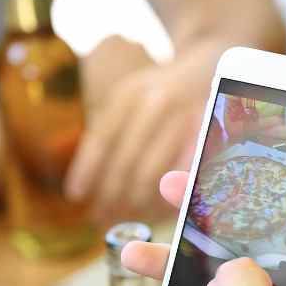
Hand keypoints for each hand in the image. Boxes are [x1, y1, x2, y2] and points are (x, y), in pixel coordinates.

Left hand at [66, 48, 211, 222]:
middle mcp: (158, 103)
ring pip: (154, 175)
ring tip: (126, 216)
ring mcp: (186, 119)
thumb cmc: (160, 94)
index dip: (86, 170)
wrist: (210, 69)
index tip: (75, 196)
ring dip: (137, 204)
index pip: (101, 138)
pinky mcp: (210, 138)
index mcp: (130, 93)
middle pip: (126, 162)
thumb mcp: (131, 99)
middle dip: (111, 195)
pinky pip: (182, 179)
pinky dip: (167, 200)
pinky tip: (156, 212)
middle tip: (101, 216)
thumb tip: (82, 188)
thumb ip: (109, 132)